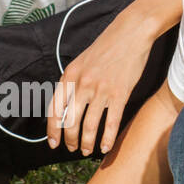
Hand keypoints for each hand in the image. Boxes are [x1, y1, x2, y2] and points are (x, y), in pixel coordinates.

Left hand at [46, 8, 152, 155]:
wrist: (130, 33)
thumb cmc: (106, 48)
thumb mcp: (81, 62)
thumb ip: (73, 83)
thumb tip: (66, 107)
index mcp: (70, 76)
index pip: (54, 109)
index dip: (52, 130)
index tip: (53, 143)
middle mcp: (82, 84)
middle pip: (70, 122)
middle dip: (69, 140)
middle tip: (72, 149)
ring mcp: (101, 90)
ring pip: (89, 126)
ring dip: (86, 143)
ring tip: (86, 151)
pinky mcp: (120, 94)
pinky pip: (111, 123)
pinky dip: (107, 139)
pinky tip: (105, 148)